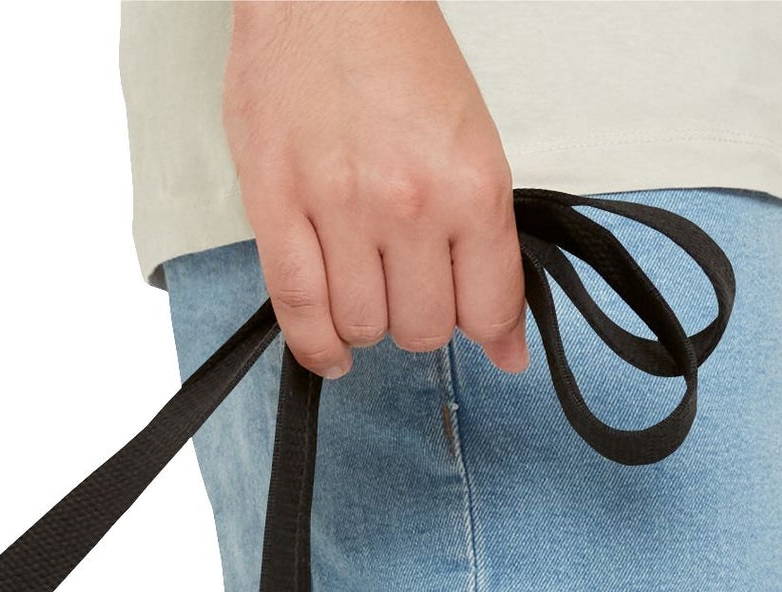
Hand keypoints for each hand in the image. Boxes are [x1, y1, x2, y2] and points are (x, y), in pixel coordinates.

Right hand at [222, 0, 525, 378]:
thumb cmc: (394, 52)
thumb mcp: (471, 138)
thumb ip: (486, 240)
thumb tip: (505, 339)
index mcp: (471, 182)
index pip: (489, 305)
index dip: (491, 332)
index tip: (487, 338)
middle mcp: (409, 204)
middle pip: (424, 328)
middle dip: (421, 319)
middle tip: (411, 288)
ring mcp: (339, 210)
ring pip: (364, 327)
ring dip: (368, 323)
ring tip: (366, 290)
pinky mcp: (276, 209)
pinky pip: (299, 311)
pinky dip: (319, 346)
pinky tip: (332, 349)